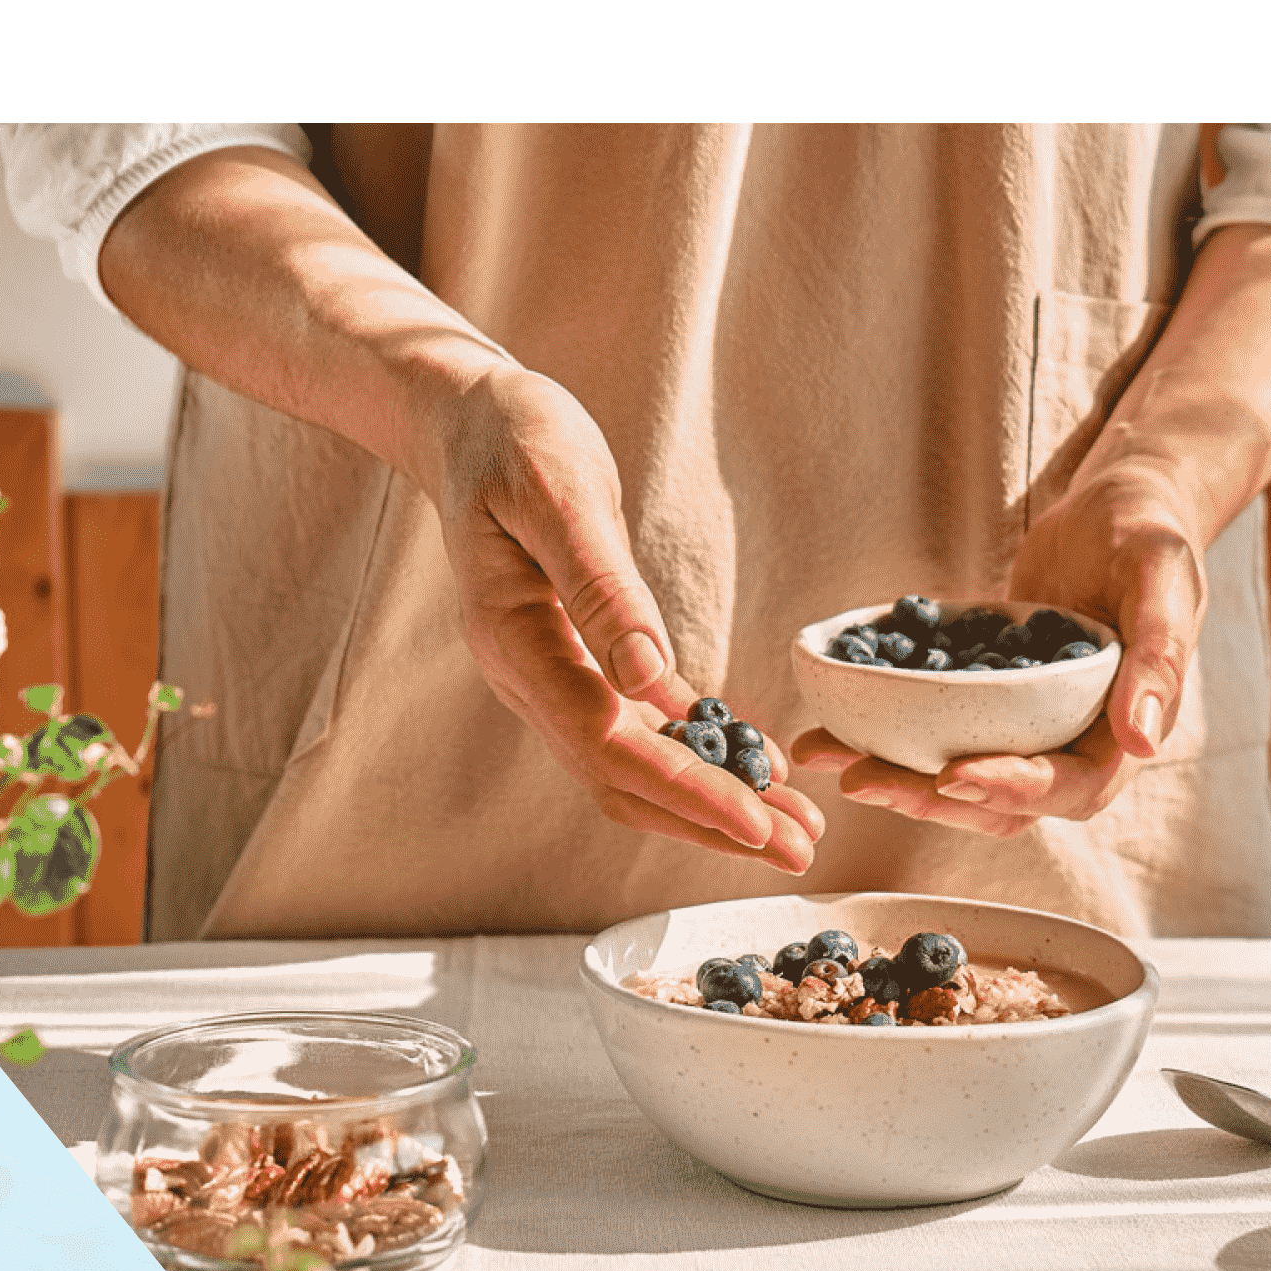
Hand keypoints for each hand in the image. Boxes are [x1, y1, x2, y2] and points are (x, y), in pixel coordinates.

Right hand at [430, 365, 823, 869]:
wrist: (470, 419)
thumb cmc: (513, 438)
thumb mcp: (558, 493)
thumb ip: (599, 588)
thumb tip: (647, 679)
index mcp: (515, 642)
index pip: (606, 745)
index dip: (685, 791)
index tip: (757, 823)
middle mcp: (529, 678)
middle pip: (623, 780)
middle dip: (712, 822)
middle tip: (801, 851)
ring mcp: (552, 677)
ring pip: (634, 769)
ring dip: (712, 804)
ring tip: (794, 828)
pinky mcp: (582, 662)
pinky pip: (643, 728)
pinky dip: (700, 754)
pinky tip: (759, 767)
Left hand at [792, 468, 1206, 835]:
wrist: (1116, 505)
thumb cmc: (1149, 532)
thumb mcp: (1162, 578)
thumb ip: (1158, 655)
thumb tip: (1143, 739)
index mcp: (1121, 733)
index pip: (1068, 786)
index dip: (1011, 790)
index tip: (952, 776)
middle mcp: (1072, 745)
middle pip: (1000, 802)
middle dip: (929, 798)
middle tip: (862, 779)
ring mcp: (1026, 729)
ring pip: (958, 777)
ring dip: (896, 777)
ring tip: (827, 756)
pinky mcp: (987, 703)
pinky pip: (936, 731)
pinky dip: (885, 733)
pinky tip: (829, 723)